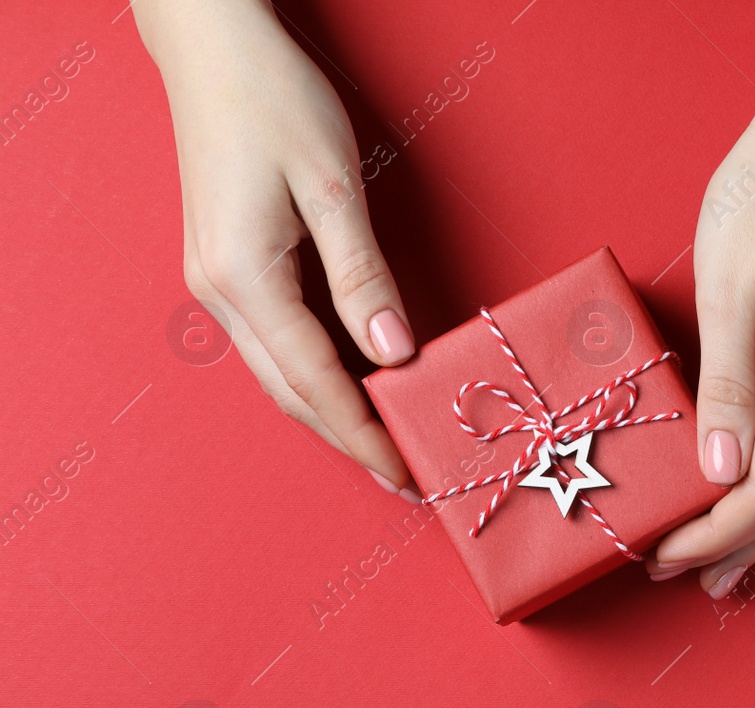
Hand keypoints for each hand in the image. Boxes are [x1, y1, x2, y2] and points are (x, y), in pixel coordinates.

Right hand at [137, 0, 417, 497]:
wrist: (211, 45)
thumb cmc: (274, 99)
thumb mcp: (332, 185)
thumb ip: (362, 276)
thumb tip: (394, 353)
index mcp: (242, 276)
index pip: (313, 381)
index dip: (360, 432)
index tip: (403, 472)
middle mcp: (217, 289)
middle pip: (289, 391)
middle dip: (346, 437)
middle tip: (403, 474)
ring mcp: (214, 280)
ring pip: (278, 372)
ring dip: (330, 411)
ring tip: (384, 441)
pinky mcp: (225, 265)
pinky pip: (274, 341)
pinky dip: (314, 374)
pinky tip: (351, 386)